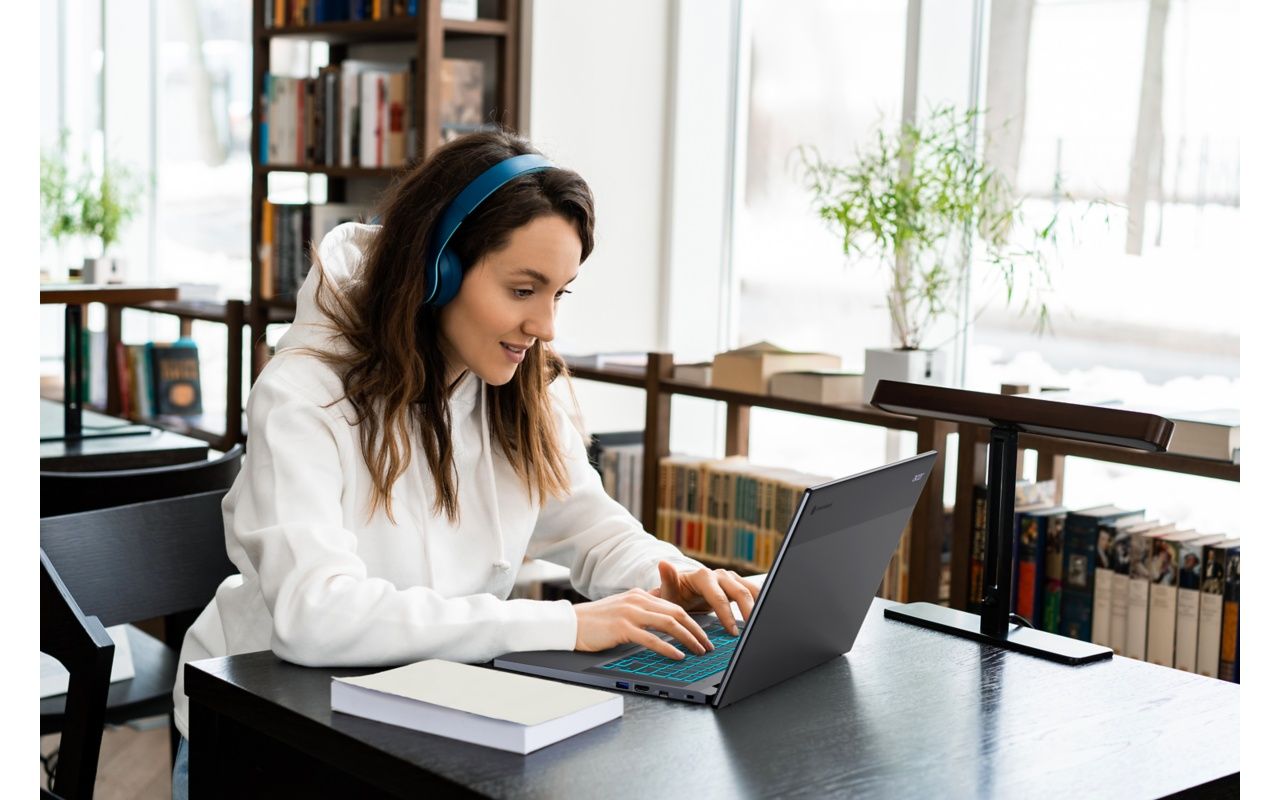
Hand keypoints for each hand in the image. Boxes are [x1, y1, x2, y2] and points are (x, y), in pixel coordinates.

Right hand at [573, 588, 713, 659]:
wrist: (570, 623)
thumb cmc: (595, 622)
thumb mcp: (622, 610)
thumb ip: (641, 613)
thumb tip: (661, 624)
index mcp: (639, 595)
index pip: (673, 606)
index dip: (692, 620)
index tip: (703, 634)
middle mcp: (637, 600)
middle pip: (677, 612)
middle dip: (696, 630)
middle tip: (708, 645)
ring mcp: (630, 613)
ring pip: (669, 623)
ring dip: (688, 638)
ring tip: (699, 651)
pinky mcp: (622, 627)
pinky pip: (652, 638)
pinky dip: (668, 647)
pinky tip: (677, 655)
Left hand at [650, 561, 759, 635]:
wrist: (682, 592)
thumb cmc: (675, 595)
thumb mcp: (668, 592)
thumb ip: (668, 580)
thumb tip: (663, 563)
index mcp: (703, 576)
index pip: (719, 597)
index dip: (727, 615)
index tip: (733, 632)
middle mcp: (719, 575)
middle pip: (740, 592)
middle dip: (748, 612)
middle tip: (752, 630)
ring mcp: (730, 579)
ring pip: (750, 591)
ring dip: (758, 606)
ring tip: (761, 624)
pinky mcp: (737, 585)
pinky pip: (753, 593)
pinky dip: (759, 604)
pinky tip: (764, 617)